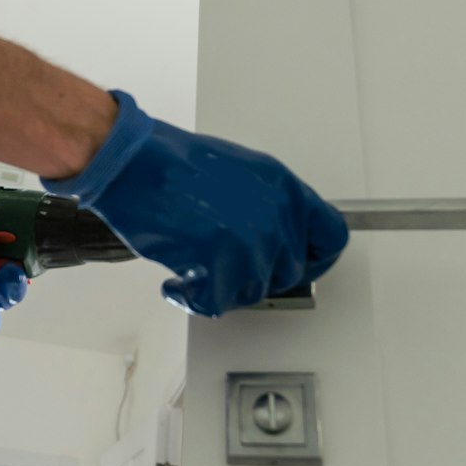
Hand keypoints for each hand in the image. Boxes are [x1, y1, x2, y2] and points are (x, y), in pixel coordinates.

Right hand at [42, 91, 347, 315]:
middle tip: (229, 266)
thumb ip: (270, 204)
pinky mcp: (218, 263)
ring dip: (225, 286)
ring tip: (198, 264)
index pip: (331, 237)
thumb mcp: (243, 171)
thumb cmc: (174, 162)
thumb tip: (279, 233)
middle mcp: (275, 216)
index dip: (318, 260)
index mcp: (285, 189)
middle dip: (258, 275)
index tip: (305, 266)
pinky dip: (193, 298)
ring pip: (253, 291)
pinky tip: (180, 282)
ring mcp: (249, 242)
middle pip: (289, 273)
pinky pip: (215, 303)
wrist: (133, 163)